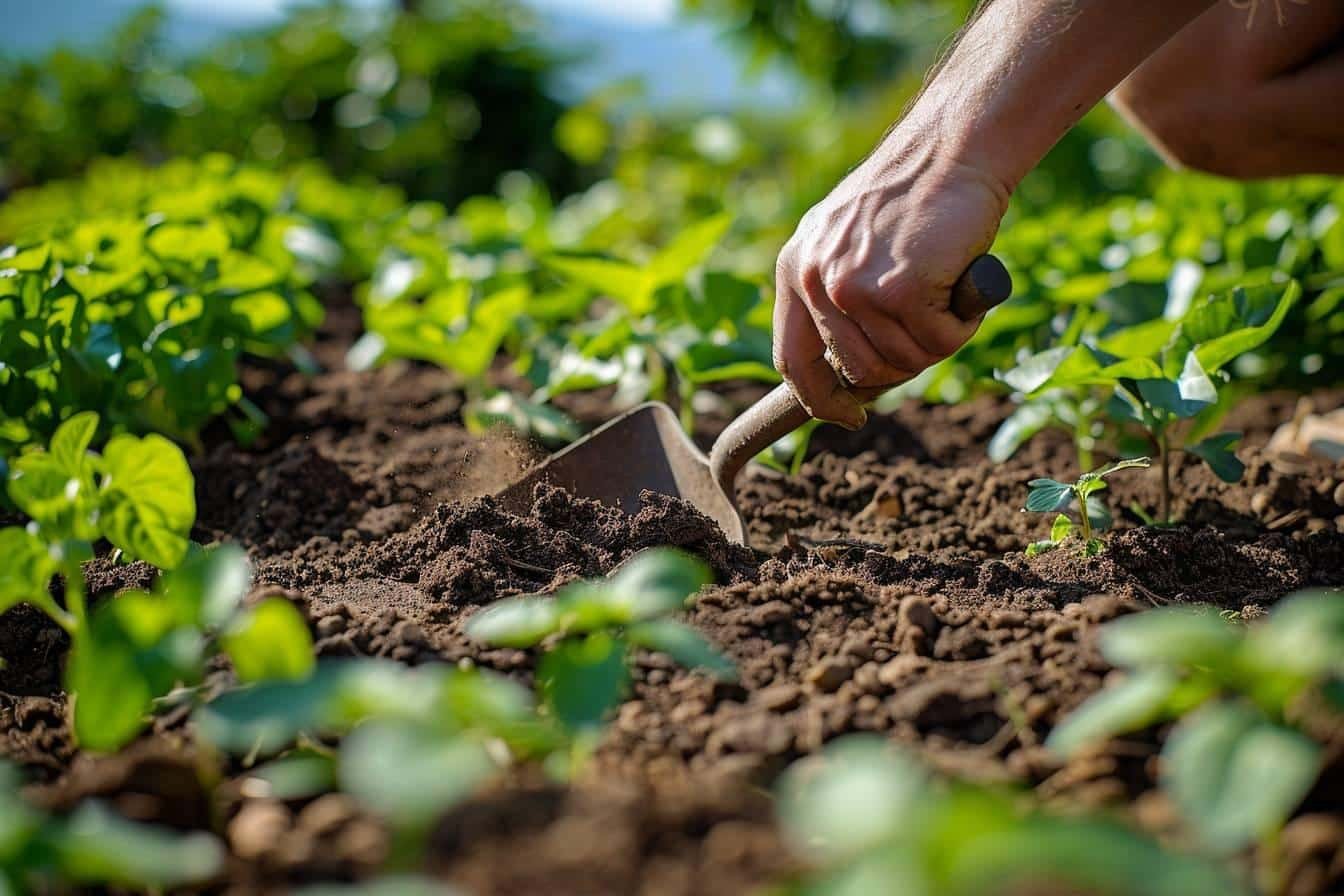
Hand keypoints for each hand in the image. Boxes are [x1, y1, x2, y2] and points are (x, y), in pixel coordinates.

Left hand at [772, 131, 1010, 428]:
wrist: (951, 150)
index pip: (793, 363)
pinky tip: (963, 282)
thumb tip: (849, 378)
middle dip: (901, 362)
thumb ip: (836, 298)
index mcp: (796, 271)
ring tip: (948, 289)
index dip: (820, 400)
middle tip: (931, 322)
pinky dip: (961, 324)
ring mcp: (855, 288)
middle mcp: (816, 282)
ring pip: (903, 361)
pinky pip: (939, 343)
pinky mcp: (900, 291)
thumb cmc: (913, 200)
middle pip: (859, 372)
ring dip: (937, 338)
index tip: (847, 417)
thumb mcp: (850, 242)